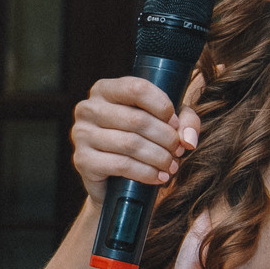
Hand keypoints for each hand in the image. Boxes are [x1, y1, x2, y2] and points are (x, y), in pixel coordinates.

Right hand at [70, 75, 202, 206]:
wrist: (114, 180)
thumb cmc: (141, 141)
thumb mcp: (165, 123)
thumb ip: (184, 121)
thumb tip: (188, 139)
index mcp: (105, 90)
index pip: (137, 88)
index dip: (162, 106)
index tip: (175, 123)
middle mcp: (88, 108)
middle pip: (137, 119)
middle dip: (165, 138)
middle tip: (178, 151)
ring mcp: (81, 134)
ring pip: (130, 143)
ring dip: (159, 157)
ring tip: (171, 165)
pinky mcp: (82, 160)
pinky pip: (121, 165)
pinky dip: (146, 173)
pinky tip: (158, 177)